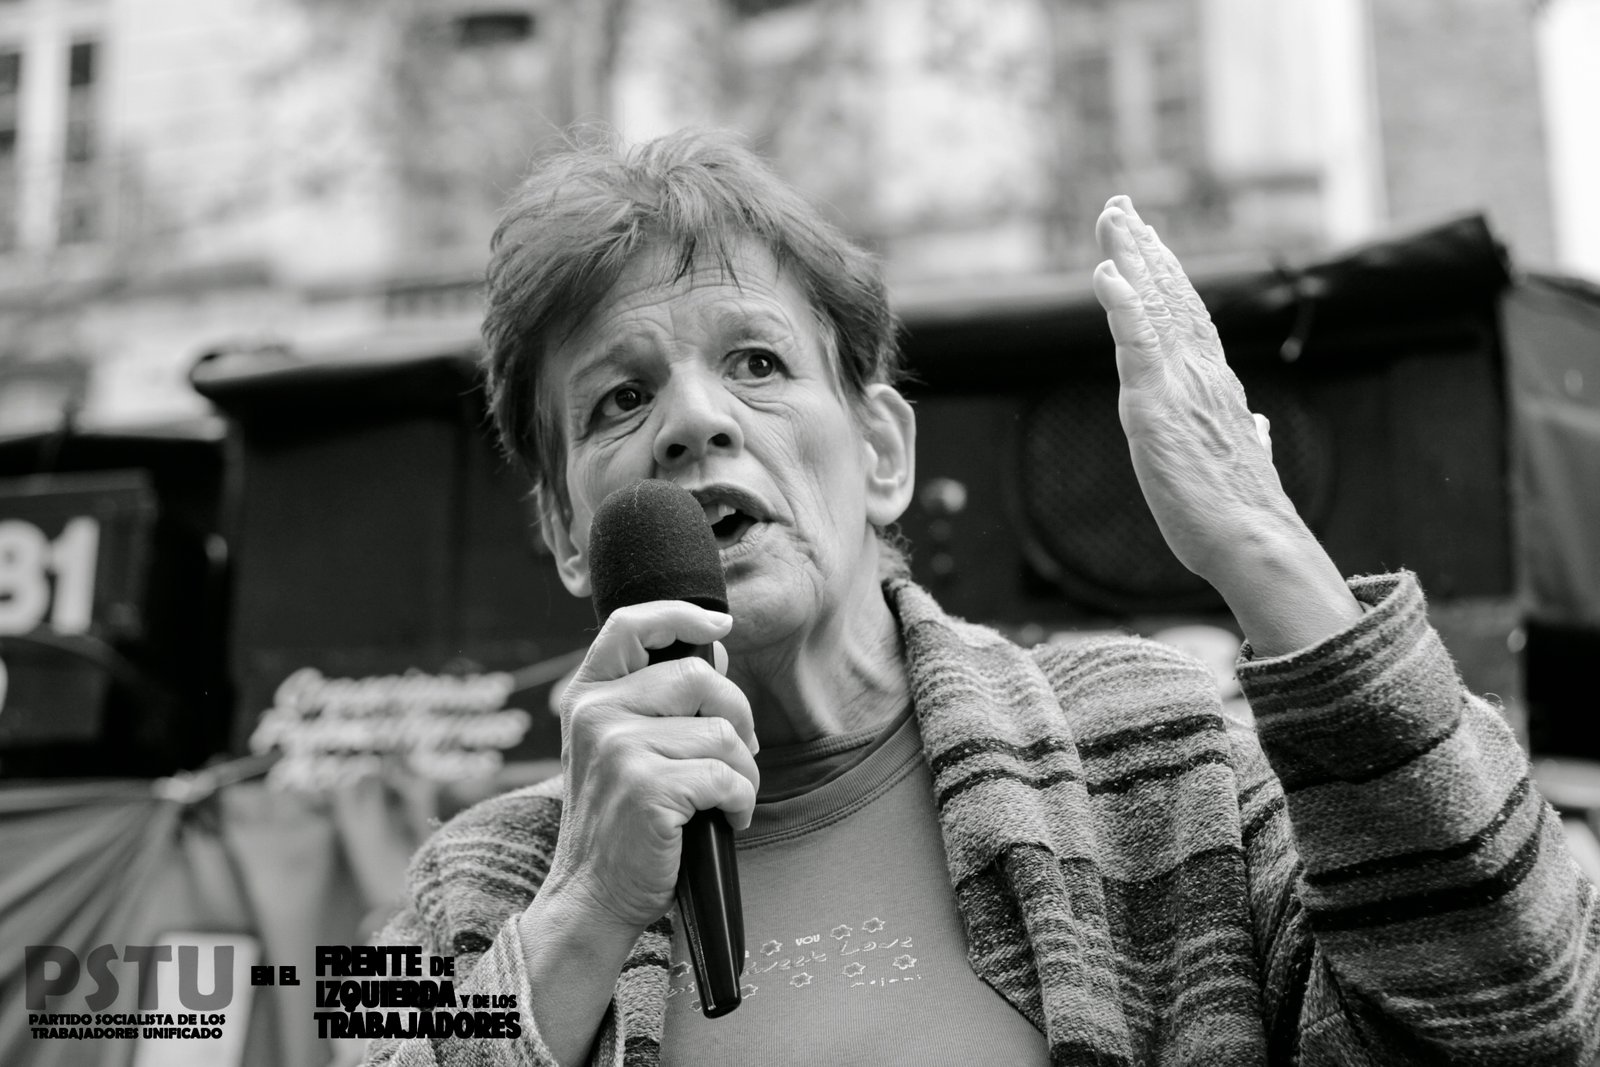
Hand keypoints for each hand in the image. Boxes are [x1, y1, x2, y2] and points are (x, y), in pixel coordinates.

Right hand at [537, 601, 758, 936]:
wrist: (591, 897)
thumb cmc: (619, 823)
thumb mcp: (617, 748)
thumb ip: (652, 700)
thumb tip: (713, 647)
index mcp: (586, 697)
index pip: (631, 625)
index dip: (681, 615)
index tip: (720, 626)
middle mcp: (596, 714)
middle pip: (699, 676)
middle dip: (738, 715)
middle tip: (738, 756)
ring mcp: (620, 750)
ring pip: (723, 732)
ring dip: (744, 771)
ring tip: (726, 799)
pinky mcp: (648, 788)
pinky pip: (728, 776)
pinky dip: (741, 802)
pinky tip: (725, 820)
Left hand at [1091, 196, 1296, 586]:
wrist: (1254, 540)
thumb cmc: (1244, 514)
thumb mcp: (1244, 463)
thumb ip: (1248, 436)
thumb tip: (1257, 426)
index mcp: (1214, 386)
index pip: (1189, 319)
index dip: (1169, 277)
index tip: (1150, 242)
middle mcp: (1200, 373)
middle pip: (1169, 297)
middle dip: (1144, 249)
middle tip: (1120, 207)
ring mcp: (1179, 384)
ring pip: (1152, 307)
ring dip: (1130, 258)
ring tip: (1112, 218)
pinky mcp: (1156, 405)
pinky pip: (1136, 344)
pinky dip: (1123, 305)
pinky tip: (1108, 273)